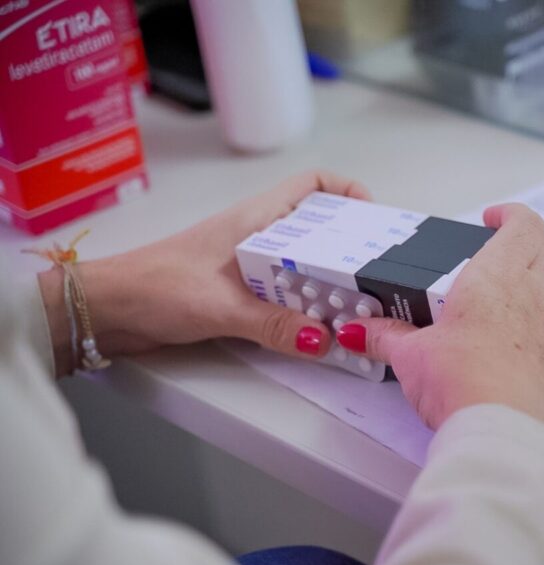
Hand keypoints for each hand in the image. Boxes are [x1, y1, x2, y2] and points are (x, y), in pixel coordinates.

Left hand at [38, 170, 370, 375]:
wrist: (108, 308)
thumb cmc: (155, 286)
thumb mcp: (222, 306)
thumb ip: (276, 326)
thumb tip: (325, 340)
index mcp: (255, 219)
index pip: (313, 185)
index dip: (348, 191)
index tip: (374, 219)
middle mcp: (256, 235)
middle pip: (317, 228)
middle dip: (348, 247)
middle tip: (372, 273)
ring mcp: (247, 263)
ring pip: (303, 264)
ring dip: (327, 283)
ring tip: (353, 305)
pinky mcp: (238, 290)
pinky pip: (284, 292)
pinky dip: (304, 306)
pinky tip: (315, 328)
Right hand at [335, 204, 543, 431]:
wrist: (501, 433)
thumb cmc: (461, 383)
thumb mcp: (411, 357)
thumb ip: (386, 338)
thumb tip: (360, 331)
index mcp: (496, 277)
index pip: (524, 224)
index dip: (511, 214)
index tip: (492, 219)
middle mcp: (533, 296)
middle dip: (527, 244)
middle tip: (499, 256)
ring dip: (541, 282)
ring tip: (510, 299)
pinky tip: (518, 346)